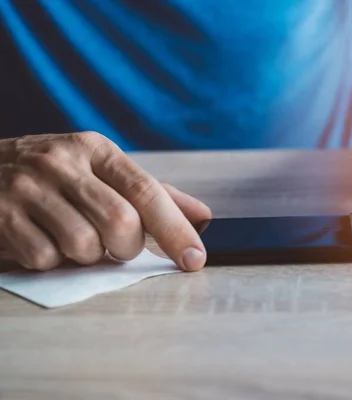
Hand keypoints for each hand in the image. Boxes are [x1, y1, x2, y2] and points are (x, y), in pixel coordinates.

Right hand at [0, 132, 210, 270]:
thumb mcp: (100, 171)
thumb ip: (152, 194)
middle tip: (117, 243)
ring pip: (84, 245)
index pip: (146, 190)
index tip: (195, 258)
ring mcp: (27, 188)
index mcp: (95, 149)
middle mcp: (61, 162)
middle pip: (120, 222)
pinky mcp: (0, 216)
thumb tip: (203, 217)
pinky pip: (46, 259)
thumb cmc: (54, 177)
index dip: (175, 229)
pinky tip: (44, 240)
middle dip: (128, 246)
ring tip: (75, 237)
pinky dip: (53, 260)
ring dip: (88, 255)